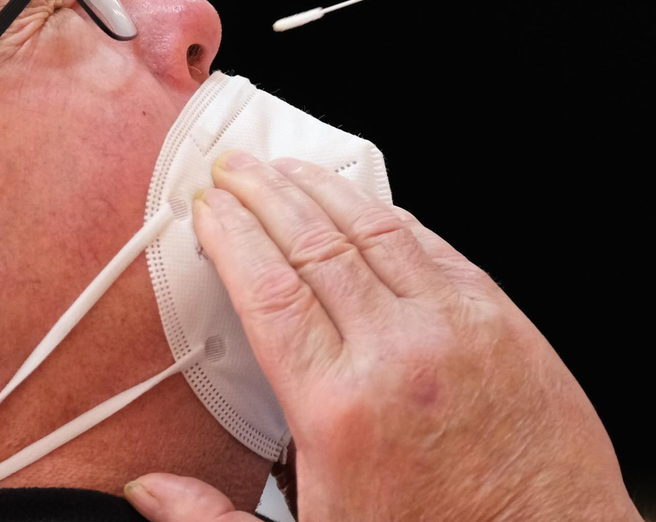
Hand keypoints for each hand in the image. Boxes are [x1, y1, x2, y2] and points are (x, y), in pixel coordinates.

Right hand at [124, 152, 640, 521]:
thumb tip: (150, 490)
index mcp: (340, 410)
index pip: (267, 289)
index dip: (229, 233)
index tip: (205, 206)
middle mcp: (400, 354)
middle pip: (314, 243)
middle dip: (265, 192)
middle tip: (235, 167)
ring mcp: (459, 329)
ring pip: (378, 230)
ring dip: (327, 189)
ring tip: (291, 168)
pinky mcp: (505, 325)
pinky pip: (437, 249)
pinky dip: (395, 219)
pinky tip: (371, 209)